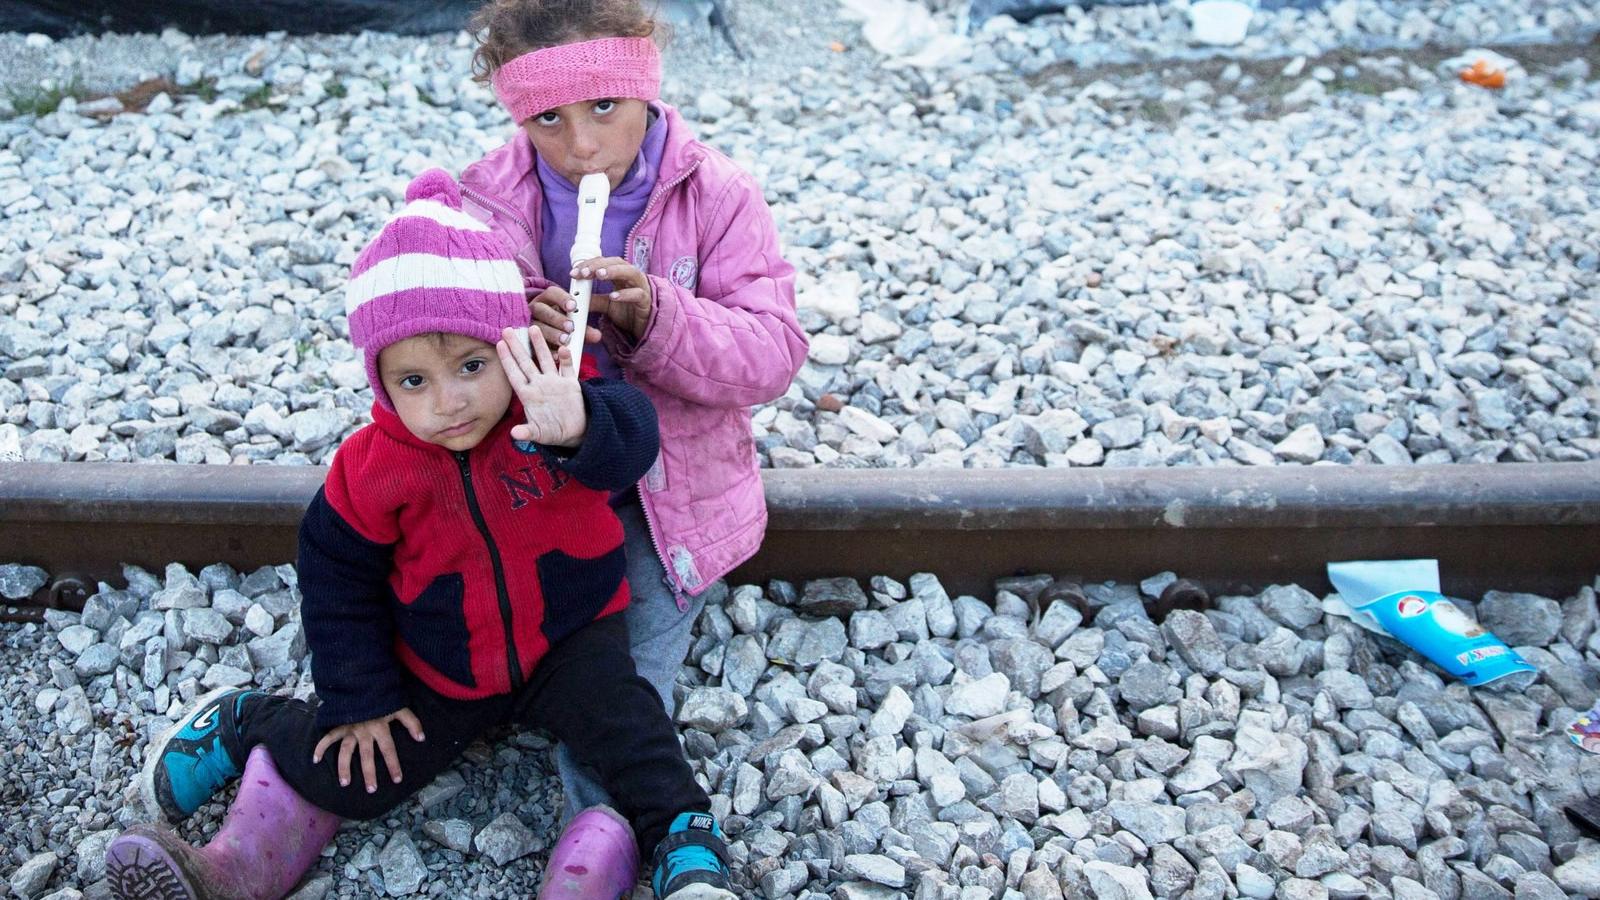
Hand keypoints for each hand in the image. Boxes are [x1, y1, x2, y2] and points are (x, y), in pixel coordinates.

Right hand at [312, 707, 424, 793]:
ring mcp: (350, 729)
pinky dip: (321, 746)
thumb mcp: (400, 707)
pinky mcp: (340, 725)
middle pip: (366, 755)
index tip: (397, 779)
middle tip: (371, 789)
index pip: (388, 749)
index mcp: (380, 727)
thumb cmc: (383, 697)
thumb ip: (411, 722)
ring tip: (345, 783)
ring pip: (346, 751)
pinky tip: (315, 759)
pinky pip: (328, 737)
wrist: (364, 682)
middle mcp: (364, 731)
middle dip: (369, 773)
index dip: (393, 764)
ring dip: (344, 767)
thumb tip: (421, 738)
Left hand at [497, 327, 585, 446]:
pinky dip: (566, 359)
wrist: (574, 432)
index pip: (514, 374)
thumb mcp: (539, 434)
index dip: (507, 360)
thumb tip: (515, 434)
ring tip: (534, 328)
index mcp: (528, 395)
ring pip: (546, 359)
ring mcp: (555, 382)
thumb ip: (527, 432)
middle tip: (507, 328)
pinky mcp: (571, 384)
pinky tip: (563, 349)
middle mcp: (539, 385)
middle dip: (517, 346)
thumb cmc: (552, 432)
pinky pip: (568, 368)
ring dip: (540, 345)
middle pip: (526, 362)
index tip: (499, 344)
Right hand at [529, 284, 601, 350]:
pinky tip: (557, 355)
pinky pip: (532, 344)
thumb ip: (584, 329)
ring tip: (565, 341)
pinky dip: (546, 349)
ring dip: (551, 333)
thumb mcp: (572, 326)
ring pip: (536, 326)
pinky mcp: (525, 341)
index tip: (573, 306)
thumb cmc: (560, 330)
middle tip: (571, 327)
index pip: (552, 293)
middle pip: (541, 309)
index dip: (562, 298)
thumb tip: (597, 336)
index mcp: (547, 300)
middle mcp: (534, 310)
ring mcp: (526, 324)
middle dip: (557, 318)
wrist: (539, 344)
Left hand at [571, 256, 652, 340]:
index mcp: (620, 276)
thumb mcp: (607, 306)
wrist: (645, 329)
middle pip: (616, 262)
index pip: (604, 263)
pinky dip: (625, 294)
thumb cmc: (628, 313)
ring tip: (599, 275)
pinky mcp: (647, 301)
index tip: (574, 273)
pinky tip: (613, 296)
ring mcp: (641, 288)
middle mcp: (631, 278)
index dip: (589, 265)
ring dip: (614, 271)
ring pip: (630, 272)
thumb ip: (593, 300)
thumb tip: (576, 297)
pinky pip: (638, 294)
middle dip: (599, 265)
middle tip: (584, 272)